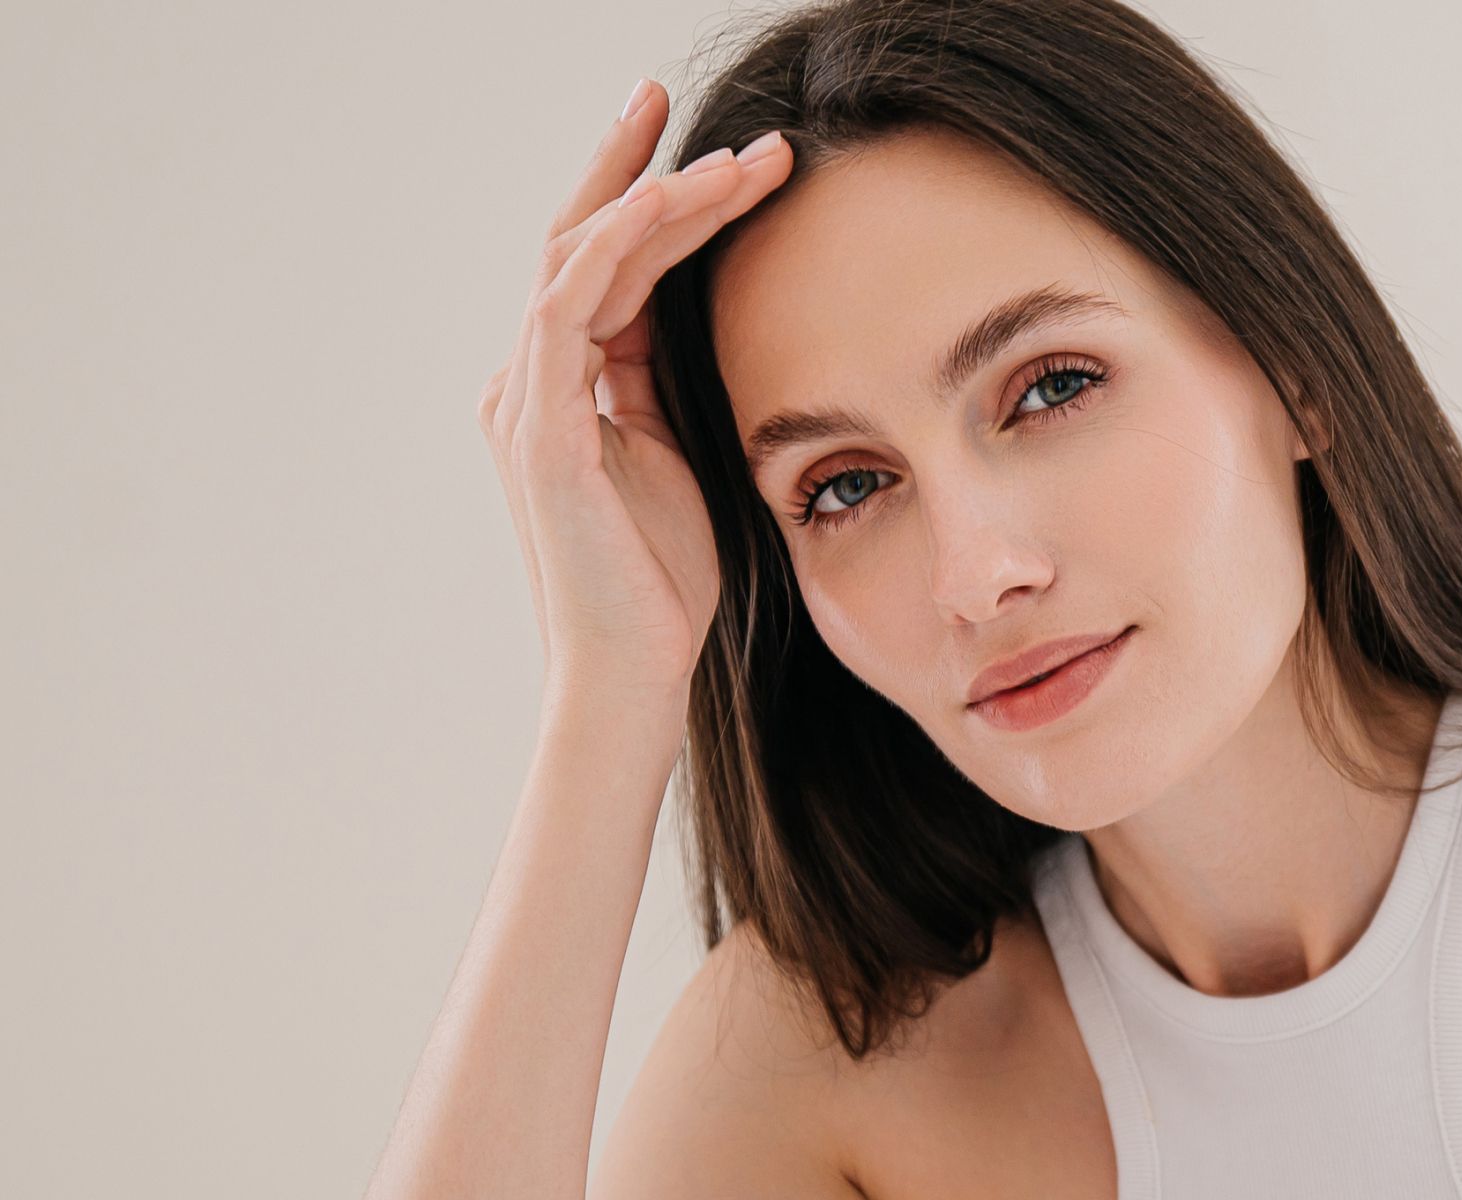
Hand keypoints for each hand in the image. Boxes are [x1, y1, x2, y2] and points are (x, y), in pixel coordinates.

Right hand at [477, 80, 790, 699]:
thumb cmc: (662, 583)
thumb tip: (699, 316)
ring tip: (734, 157)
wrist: (633, 676)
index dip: (649, 200)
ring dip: (656, 195)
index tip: (706, 149)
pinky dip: (621, 243)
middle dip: (631, 162)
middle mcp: (530, 381)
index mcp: (564, 388)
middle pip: (577, 239)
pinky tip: (676, 203)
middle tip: (672, 92)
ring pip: (579, 256)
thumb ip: (669, 385)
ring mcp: (526, 401)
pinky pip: (572, 303)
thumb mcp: (681, 457)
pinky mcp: (539, 429)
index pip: (603, 268)